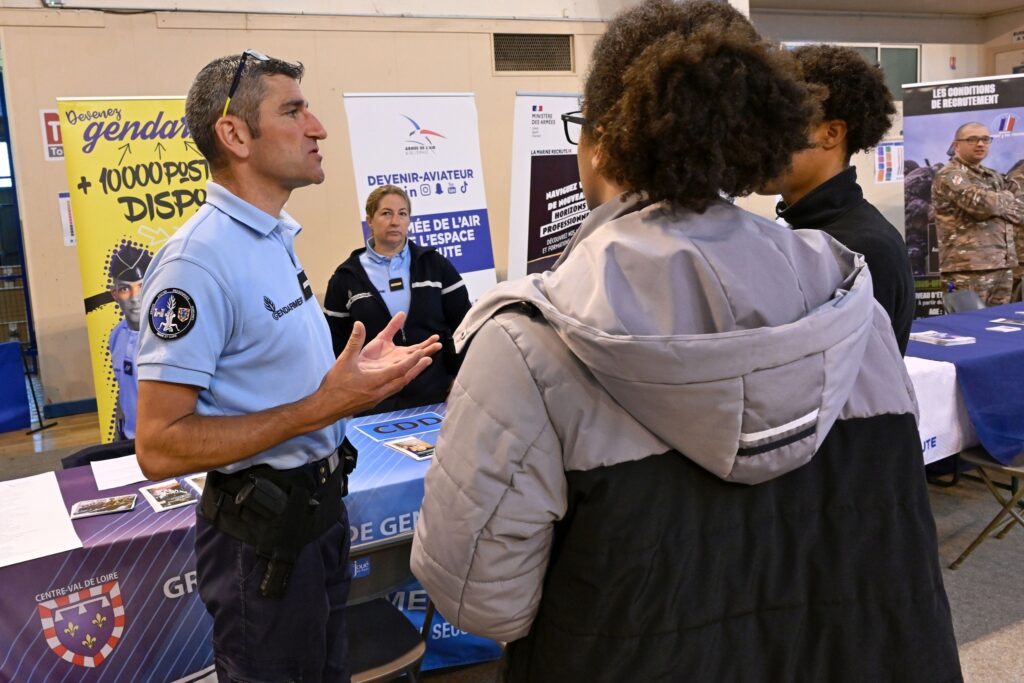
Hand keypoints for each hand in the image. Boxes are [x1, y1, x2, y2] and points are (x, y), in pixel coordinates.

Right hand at [316, 314, 440, 418]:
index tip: (423, 351)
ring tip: (420, 366)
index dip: (412, 360)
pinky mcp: (375, 401)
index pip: (400, 370)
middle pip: (405, 379)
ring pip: (400, 385)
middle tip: (430, 357)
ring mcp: (378, 398)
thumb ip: (354, 342)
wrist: (326, 408)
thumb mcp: (344, 361)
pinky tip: (401, 378)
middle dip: (418, 367)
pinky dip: (401, 381)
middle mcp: (381, 391)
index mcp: (375, 381)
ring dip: (411, 375)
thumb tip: (359, 324)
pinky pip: (393, 390)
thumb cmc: (334, 385)